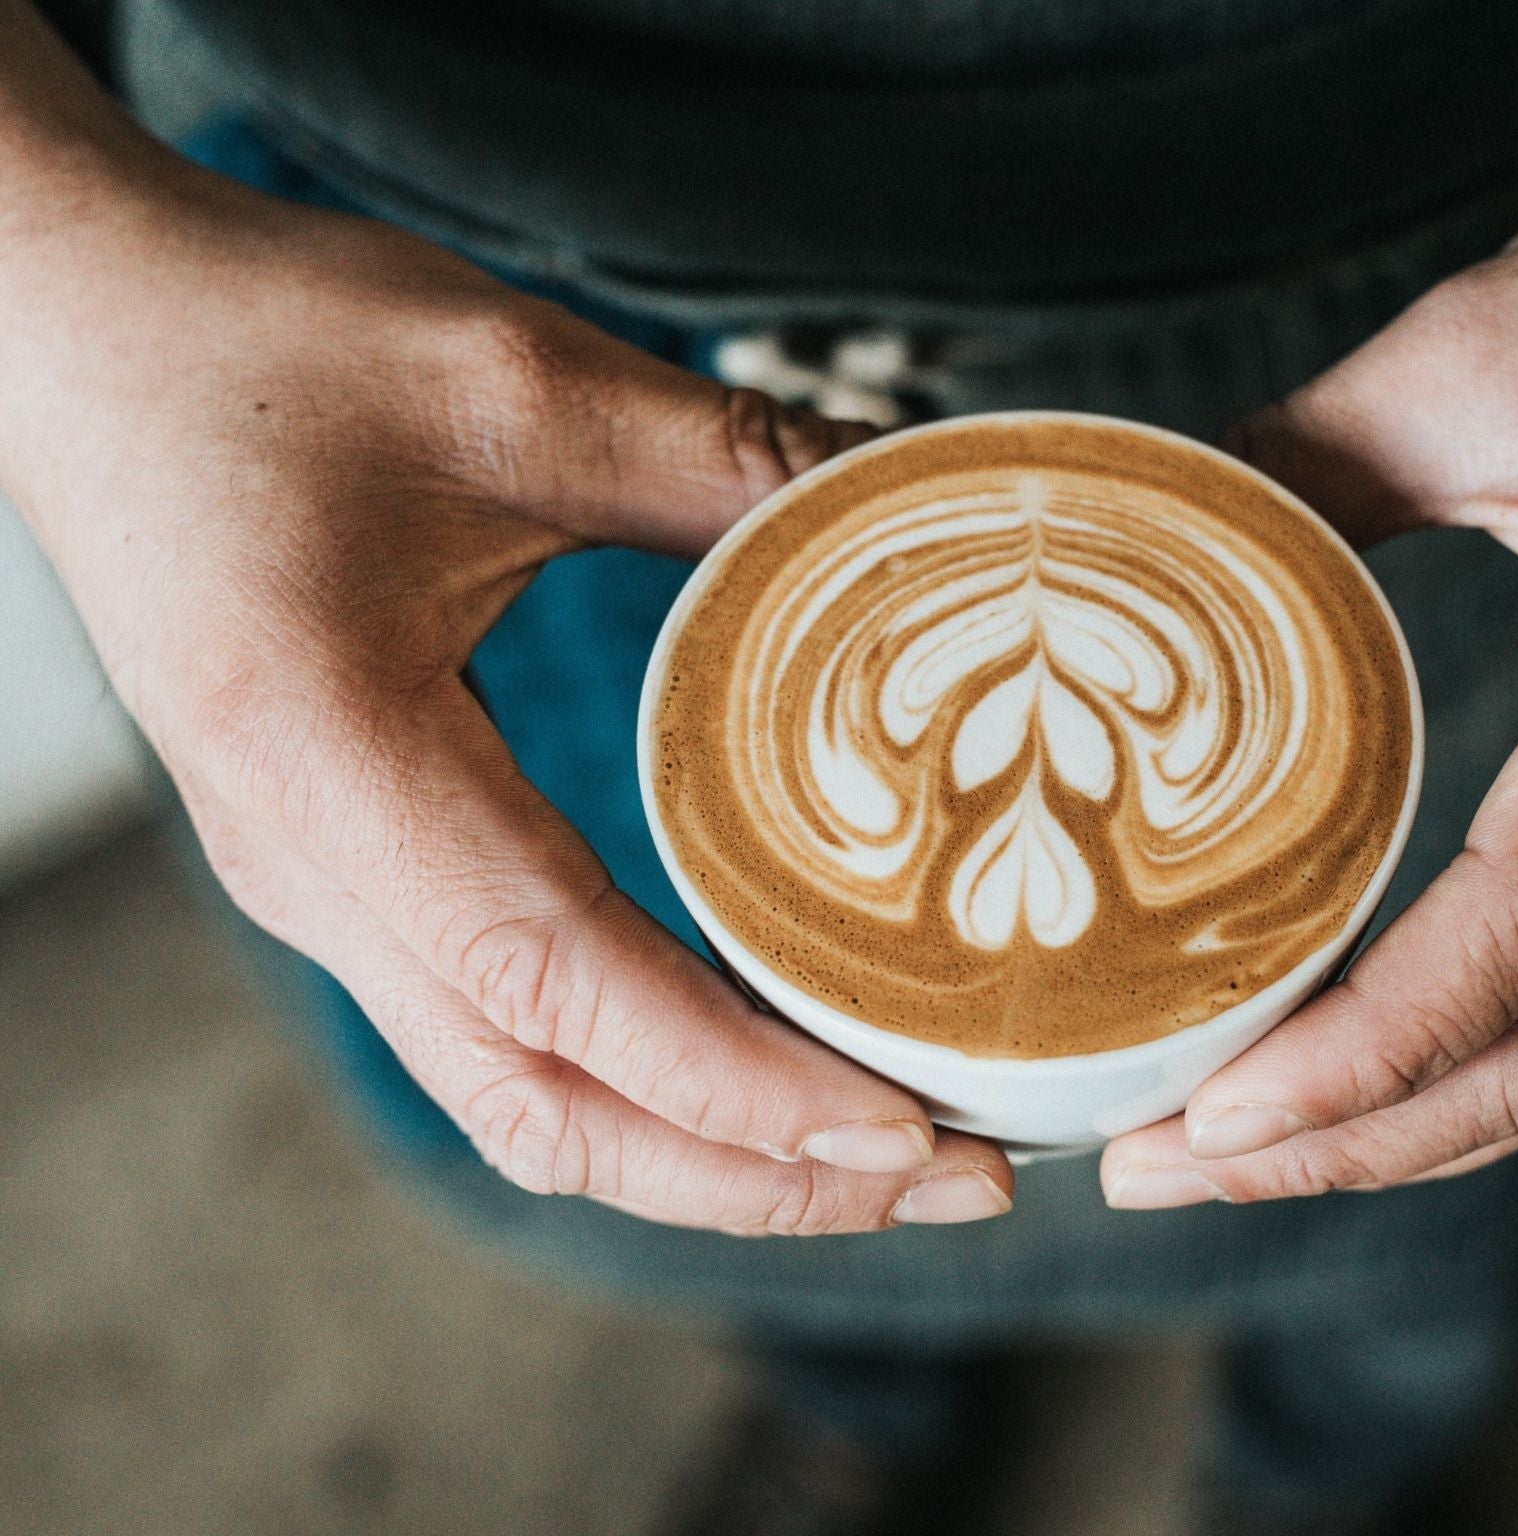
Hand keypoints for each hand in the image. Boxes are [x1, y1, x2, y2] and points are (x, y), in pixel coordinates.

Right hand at [3, 136, 1012, 1232]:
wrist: (77, 332)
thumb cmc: (259, 343)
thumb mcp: (516, 380)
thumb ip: (725, 456)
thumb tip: (920, 501)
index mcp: (331, 761)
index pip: (557, 986)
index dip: (738, 1085)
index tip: (904, 1129)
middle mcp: (313, 869)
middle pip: (548, 1108)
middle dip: (757, 1175)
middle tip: (954, 1178)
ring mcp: (324, 886)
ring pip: (523, 1100)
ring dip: (707, 1155)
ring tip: (883, 1154)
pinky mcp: (351, 868)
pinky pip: (503, 1034)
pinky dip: (645, 1084)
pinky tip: (762, 1063)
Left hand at [1102, 14, 1517, 1205]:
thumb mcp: (1470, 355)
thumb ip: (1291, 470)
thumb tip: (1131, 553)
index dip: (1372, 1047)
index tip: (1212, 1113)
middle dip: (1363, 1139)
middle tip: (1167, 1166)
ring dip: (1426, 1124)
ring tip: (1243, 1148)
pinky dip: (1497, 1058)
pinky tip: (1378, 1066)